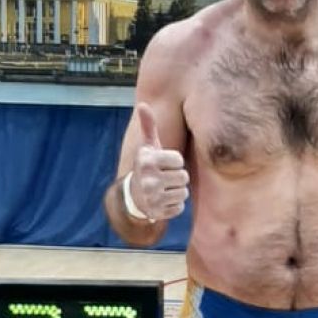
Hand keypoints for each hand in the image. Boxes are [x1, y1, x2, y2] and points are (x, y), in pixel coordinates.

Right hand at [130, 102, 189, 222]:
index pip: (179, 160)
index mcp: (147, 161)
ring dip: (177, 191)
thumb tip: (143, 104)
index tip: (164, 164)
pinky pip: (179, 208)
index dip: (175, 162)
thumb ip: (148, 126)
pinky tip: (163, 201)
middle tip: (165, 178)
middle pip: (183, 177)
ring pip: (183, 193)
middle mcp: (148, 179)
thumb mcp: (147, 147)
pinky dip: (174, 206)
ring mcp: (152, 198)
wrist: (134, 196)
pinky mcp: (157, 213)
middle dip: (177, 178)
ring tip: (165, 188)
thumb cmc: (147, 166)